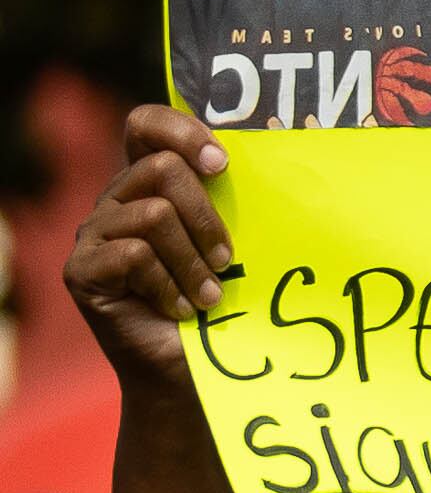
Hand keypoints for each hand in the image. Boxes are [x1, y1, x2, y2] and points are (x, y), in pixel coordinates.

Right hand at [68, 109, 238, 387]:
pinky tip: (178, 309)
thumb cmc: (220, 302)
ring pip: (155, 215)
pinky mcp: (82, 269)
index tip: (222, 163)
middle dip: (207, 217)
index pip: (145, 125)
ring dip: (193, 262)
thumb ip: (237, 200)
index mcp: (149, 184)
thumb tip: (285, 143)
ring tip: (208, 296)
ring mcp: (94, 233)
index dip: (180, 131)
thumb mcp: (235, 244)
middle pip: (163, 169)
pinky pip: (134, 255)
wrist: (190, 368)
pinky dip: (168, 286)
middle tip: (227, 259)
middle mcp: (116, 200)